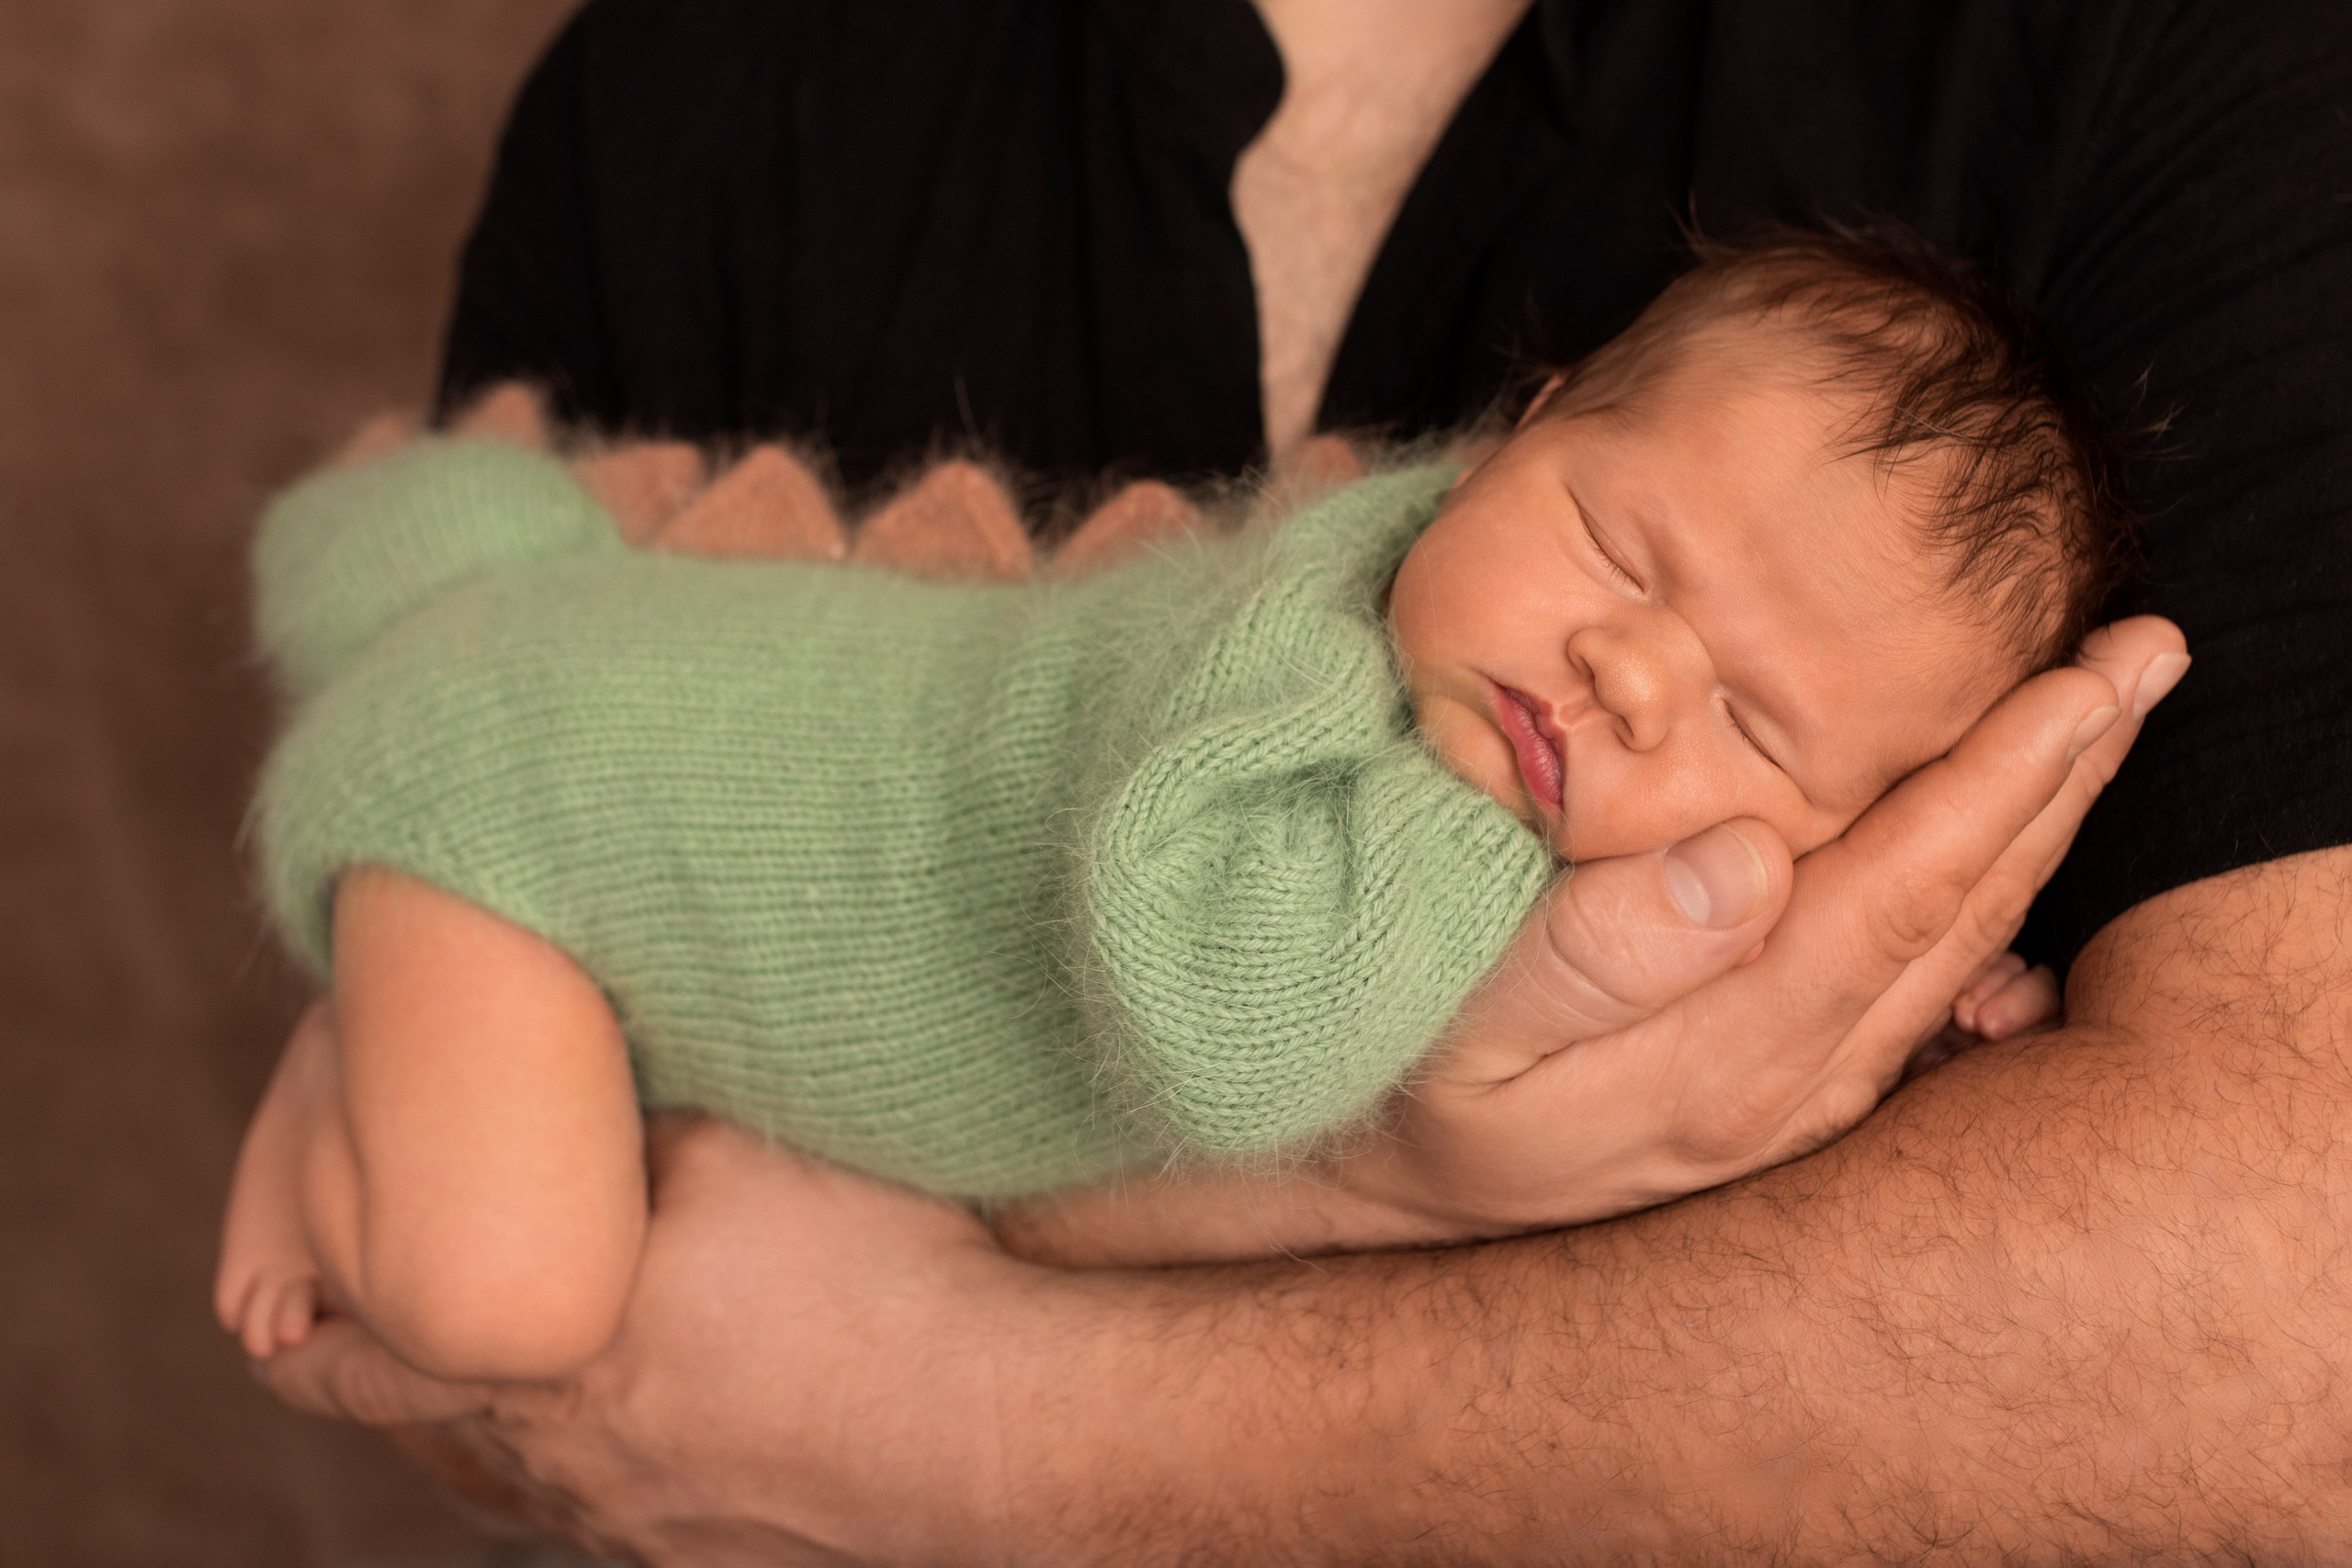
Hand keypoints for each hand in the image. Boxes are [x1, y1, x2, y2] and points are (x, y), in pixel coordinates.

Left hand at [252, 1116, 1019, 1562]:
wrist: (994, 1425)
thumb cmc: (866, 1277)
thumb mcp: (737, 1152)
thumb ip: (631, 1120)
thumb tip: (577, 1074)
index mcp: (548, 1358)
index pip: (359, 1369)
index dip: (306, 1340)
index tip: (275, 1316)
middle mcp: (572, 1463)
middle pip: (433, 1440)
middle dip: (389, 1388)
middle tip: (362, 1349)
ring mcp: (644, 1527)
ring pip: (526, 1486)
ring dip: (499, 1433)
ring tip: (514, 1385)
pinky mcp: (716, 1557)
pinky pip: (617, 1518)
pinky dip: (597, 1468)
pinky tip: (654, 1424)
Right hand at [1367, 615, 2186, 1227]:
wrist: (1384, 1190)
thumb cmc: (1406, 1080)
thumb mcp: (1464, 1022)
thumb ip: (1598, 949)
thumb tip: (1747, 858)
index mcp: (1725, 1056)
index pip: (1897, 894)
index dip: (1998, 780)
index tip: (2084, 678)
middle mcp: (1792, 1087)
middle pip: (1963, 917)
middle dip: (2062, 781)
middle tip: (2146, 657)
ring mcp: (1800, 1099)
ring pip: (1960, 950)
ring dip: (2040, 830)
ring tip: (2099, 723)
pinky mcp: (1789, 1093)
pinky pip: (1926, 993)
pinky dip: (1990, 906)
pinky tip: (2024, 859)